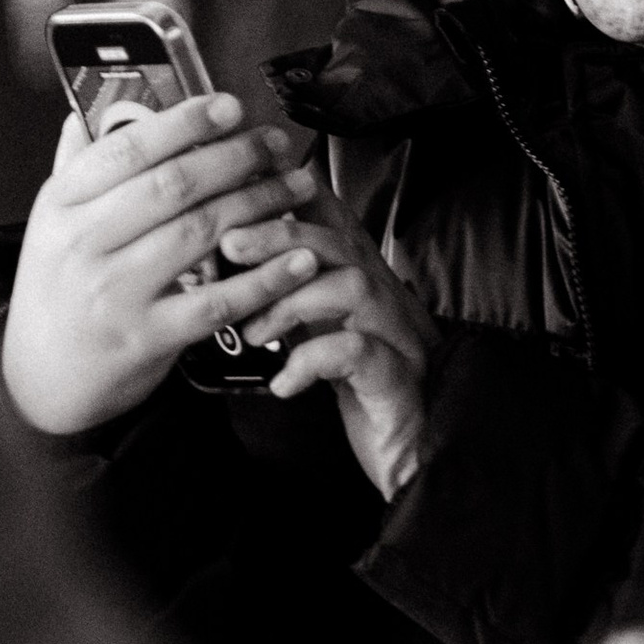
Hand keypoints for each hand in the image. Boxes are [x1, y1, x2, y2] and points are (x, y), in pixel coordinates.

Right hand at [2, 95, 323, 433]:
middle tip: (276, 144)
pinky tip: (298, 258)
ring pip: (200, 234)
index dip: (185, 122)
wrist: (42, 375)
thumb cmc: (59, 287)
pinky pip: (217, 301)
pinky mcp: (148, 338)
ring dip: (259, 204)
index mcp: (61, 204)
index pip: (127, 148)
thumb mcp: (52, 223)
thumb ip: (74, 166)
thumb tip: (90, 108)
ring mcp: (115, 293)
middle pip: (173, 185)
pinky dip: (264, 279)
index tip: (230, 106)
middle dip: (236, 157)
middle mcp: (84, 244)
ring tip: (296, 186)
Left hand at [220, 189, 435, 499]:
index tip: (245, 183)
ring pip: (354, 287)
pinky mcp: (399, 381)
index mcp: (367, 284)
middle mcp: (390, 302)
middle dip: (281, 236)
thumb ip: (291, 294)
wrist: (412, 459)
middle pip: (341, 244)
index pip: (335, 219)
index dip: (294, 192)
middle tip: (231, 246)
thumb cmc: (361, 392)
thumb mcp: (320, 330)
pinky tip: (285, 382)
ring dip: (293, 300)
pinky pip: (359, 351)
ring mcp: (400, 339)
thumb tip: (234, 259)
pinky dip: (312, 361)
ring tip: (253, 331)